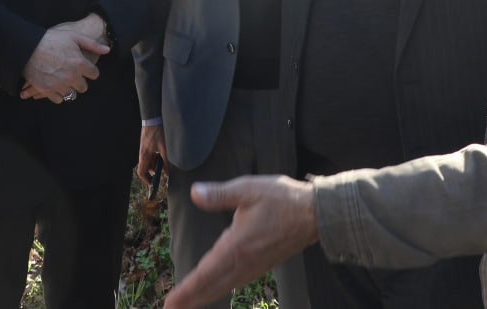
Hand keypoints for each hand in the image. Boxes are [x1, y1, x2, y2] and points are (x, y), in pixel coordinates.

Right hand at [19, 16, 109, 103]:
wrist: (27, 47)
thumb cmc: (51, 39)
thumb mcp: (74, 36)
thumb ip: (92, 44)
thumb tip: (108, 50)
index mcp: (80, 64)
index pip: (94, 74)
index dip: (90, 71)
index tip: (85, 68)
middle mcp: (72, 77)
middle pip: (83, 87)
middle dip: (80, 81)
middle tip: (73, 74)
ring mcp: (59, 85)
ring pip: (71, 94)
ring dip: (69, 88)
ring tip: (63, 79)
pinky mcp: (47, 91)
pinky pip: (59, 99)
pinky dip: (58, 94)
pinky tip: (55, 85)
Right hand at [137, 124, 166, 183]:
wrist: (153, 117)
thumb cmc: (158, 131)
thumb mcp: (165, 147)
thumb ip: (167, 161)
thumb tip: (168, 172)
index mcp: (145, 155)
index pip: (141, 172)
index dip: (146, 180)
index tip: (154, 183)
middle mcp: (143, 153)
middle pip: (146, 167)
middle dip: (155, 170)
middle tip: (165, 168)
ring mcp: (144, 148)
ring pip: (149, 160)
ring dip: (157, 162)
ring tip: (166, 157)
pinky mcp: (147, 144)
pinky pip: (151, 154)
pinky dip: (157, 156)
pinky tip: (164, 151)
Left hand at [163, 176, 318, 308]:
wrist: (316, 214)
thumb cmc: (283, 200)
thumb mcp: (248, 189)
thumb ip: (219, 194)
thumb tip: (196, 194)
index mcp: (237, 246)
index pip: (205, 273)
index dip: (186, 290)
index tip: (170, 303)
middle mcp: (244, 262)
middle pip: (212, 287)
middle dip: (190, 299)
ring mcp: (255, 266)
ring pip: (224, 286)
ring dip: (204, 295)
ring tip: (187, 301)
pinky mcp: (263, 264)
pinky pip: (236, 281)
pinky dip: (220, 288)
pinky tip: (216, 287)